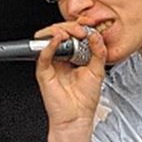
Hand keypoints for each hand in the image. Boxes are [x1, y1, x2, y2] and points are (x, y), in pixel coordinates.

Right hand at [33, 17, 106, 132]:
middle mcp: (61, 57)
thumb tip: (96, 35)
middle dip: (71, 27)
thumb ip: (98, 52)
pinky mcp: (44, 71)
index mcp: (74, 56)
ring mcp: (51, 63)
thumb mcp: (98, 71)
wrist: (77, 118)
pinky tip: (59, 39)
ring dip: (60, 31)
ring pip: (49, 38)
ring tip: (72, 34)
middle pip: (60, 32)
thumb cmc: (85, 99)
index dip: (80, 26)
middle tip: (82, 31)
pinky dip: (49, 44)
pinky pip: (43, 54)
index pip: (73, 34)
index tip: (90, 24)